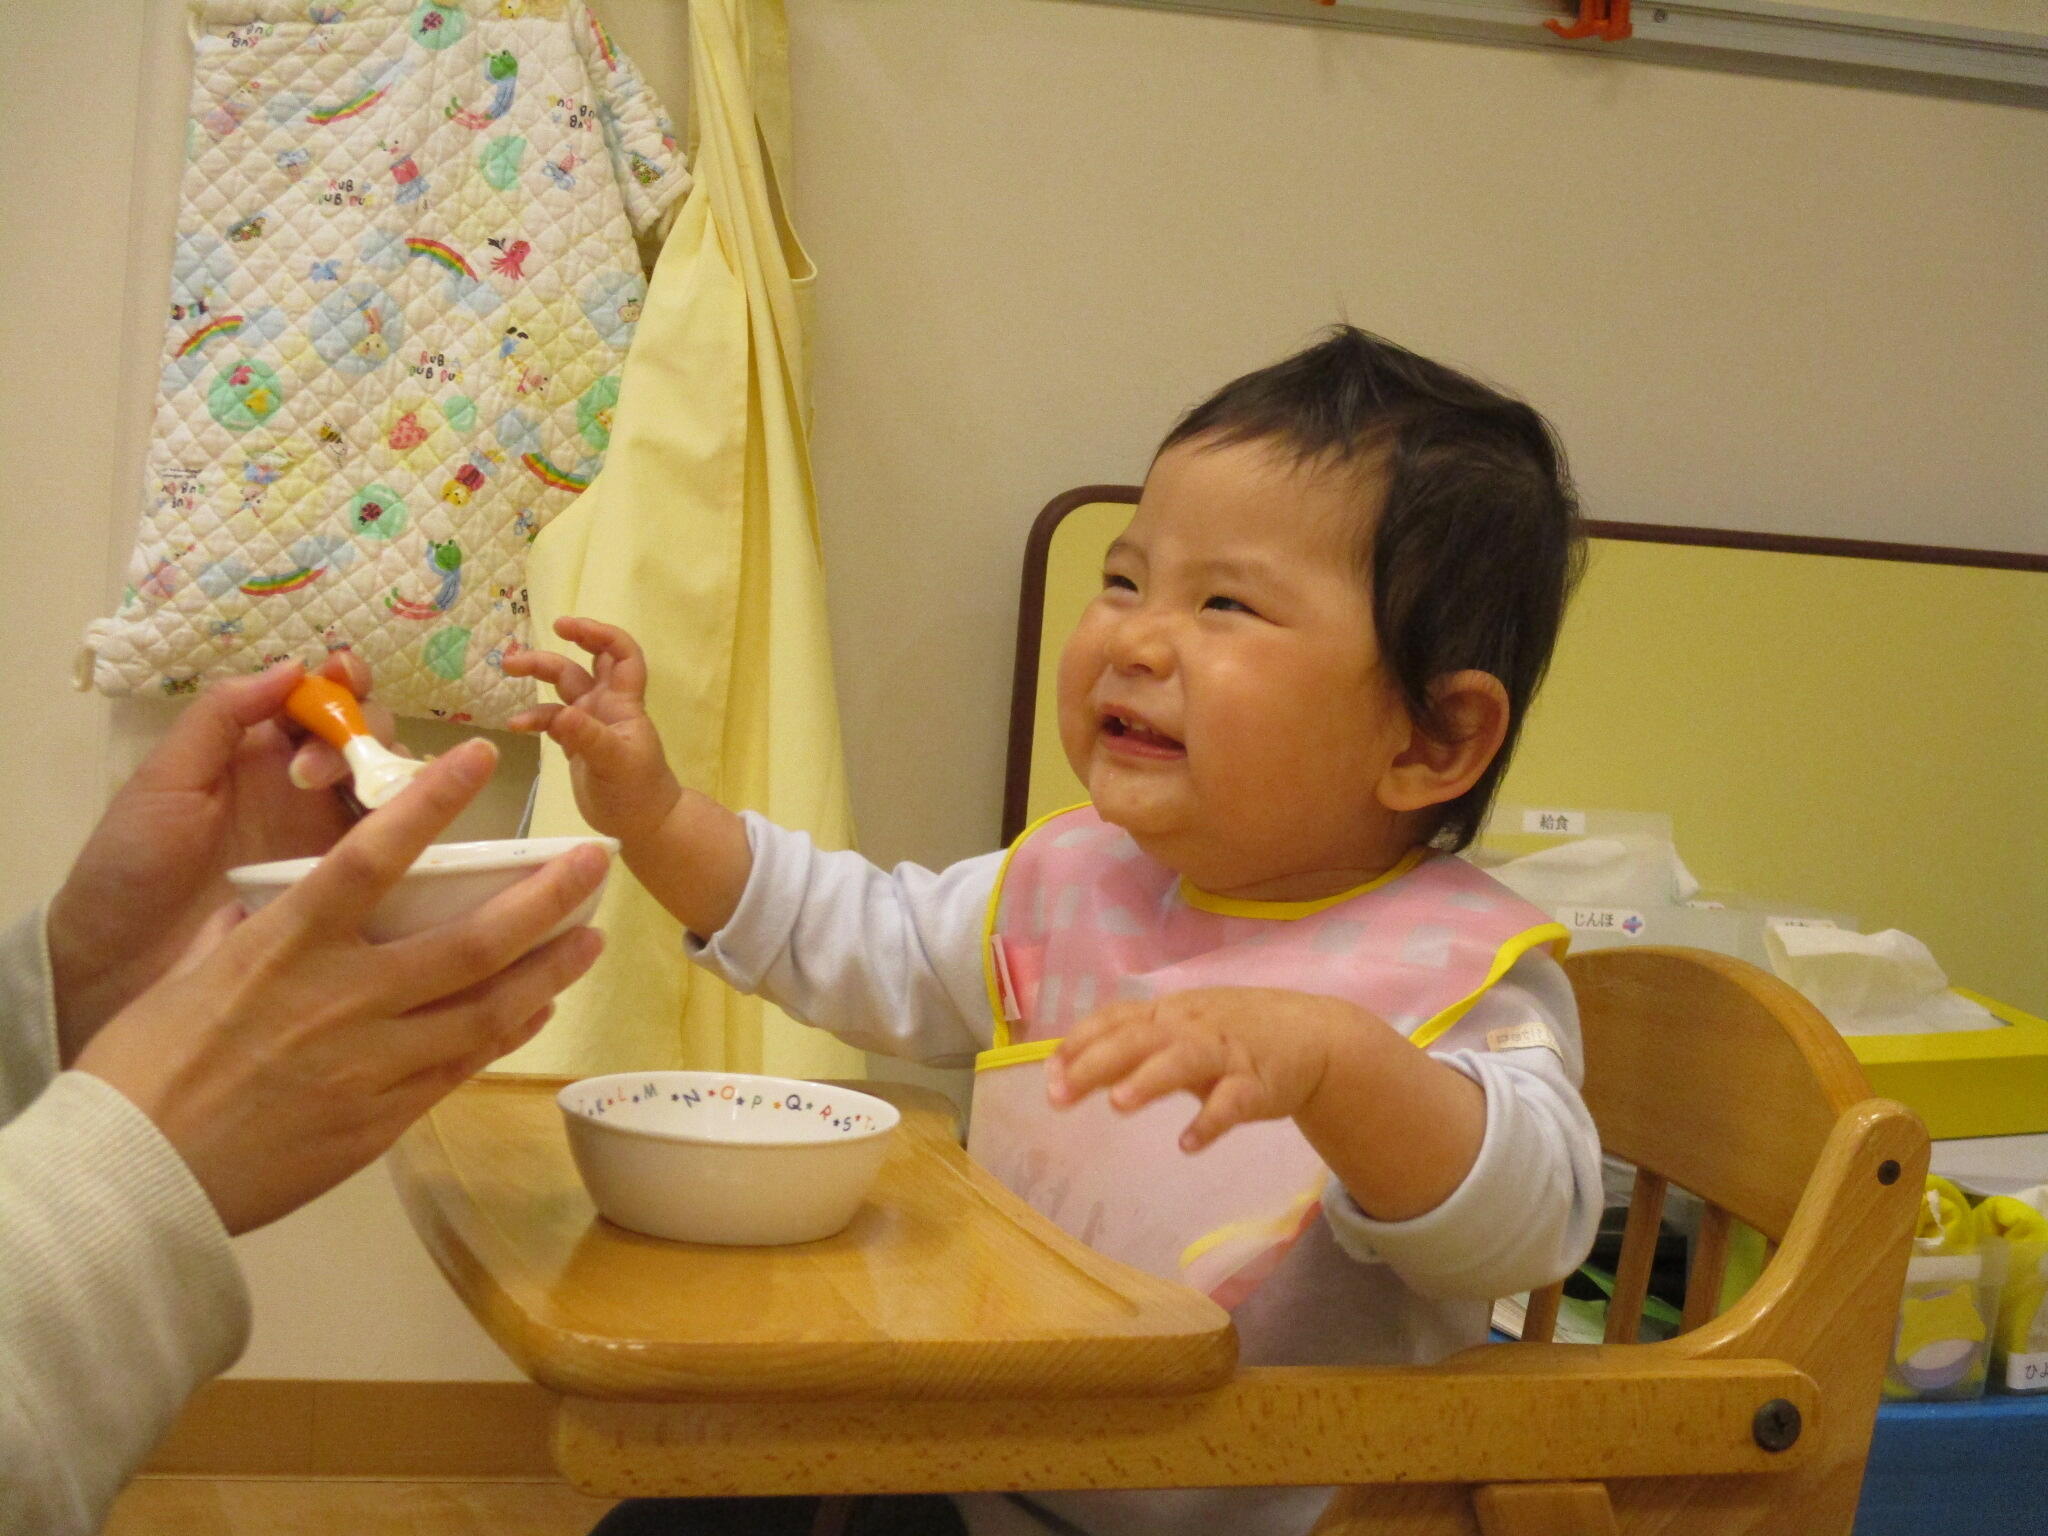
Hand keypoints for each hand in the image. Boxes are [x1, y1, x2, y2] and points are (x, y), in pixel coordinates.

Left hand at [47, 655, 398, 1064]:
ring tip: (343, 800)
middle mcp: (303, 786)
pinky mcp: (351, 884)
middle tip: (309, 773)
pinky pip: (400, 844)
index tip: (340, 678)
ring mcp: (330, 835)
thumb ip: (221, 718)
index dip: (341, 680)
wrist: (118, 966)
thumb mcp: (164, 782)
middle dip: (356, 732)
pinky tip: (402, 829)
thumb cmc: (131, 869)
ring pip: (391, 781)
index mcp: (256, 750)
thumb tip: (295, 666)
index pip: (317, 698)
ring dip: (384, 773)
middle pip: (366, 734)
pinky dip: (415, 826)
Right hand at [74, 739, 606, 1235]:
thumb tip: (267, 907)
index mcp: (289, 944)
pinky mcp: (383, 1119)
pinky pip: (462, 1066)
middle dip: (545, 897)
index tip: (479, 757)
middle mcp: (345, 997)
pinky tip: (536, 1007)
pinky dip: (506, 1032)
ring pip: (488, 1007)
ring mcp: (373, 1062)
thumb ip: (247, 934)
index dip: (433, 801)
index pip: (373, 854)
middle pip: (472, 939)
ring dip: (549, 969)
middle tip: (592, 864)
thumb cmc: (143, 1070)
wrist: (133, 1178)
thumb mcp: (190, 976)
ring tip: (589, 939)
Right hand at [503, 617, 680, 846]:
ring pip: (562, 689)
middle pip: (581, 664)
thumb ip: (588, 738)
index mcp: (623, 702)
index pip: (620, 653)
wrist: (642, 825)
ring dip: (538, 677)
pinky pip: (551, 720)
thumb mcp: (615, 762)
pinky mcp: (575, 743)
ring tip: (508, 672)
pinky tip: (516, 725)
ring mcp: (589, 723)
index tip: (565, 627)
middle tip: (515, 656)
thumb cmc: (638, 790)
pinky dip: (533, 718)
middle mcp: (606, 705)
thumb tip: (560, 716)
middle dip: (552, 653)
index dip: (598, 633)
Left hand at [1047, 987, 1365, 1151]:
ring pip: (1183, 1060)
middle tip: (1060, 1095)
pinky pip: (1233, 1102)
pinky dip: (1211, 1121)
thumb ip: (1131, 1046)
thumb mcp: (1183, 1030)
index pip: (1117, 1019)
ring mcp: (1227, 1052)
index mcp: (1171, 1014)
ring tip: (1119, 1102)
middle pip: (1139, 1038)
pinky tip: (1188, 1144)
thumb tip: (1065, 1066)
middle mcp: (1193, 1026)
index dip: (1081, 1041)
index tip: (1049, 1071)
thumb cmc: (1234, 1034)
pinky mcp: (1259, 1083)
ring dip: (1150, 1079)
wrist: (1314, 1035)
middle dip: (1096, 1063)